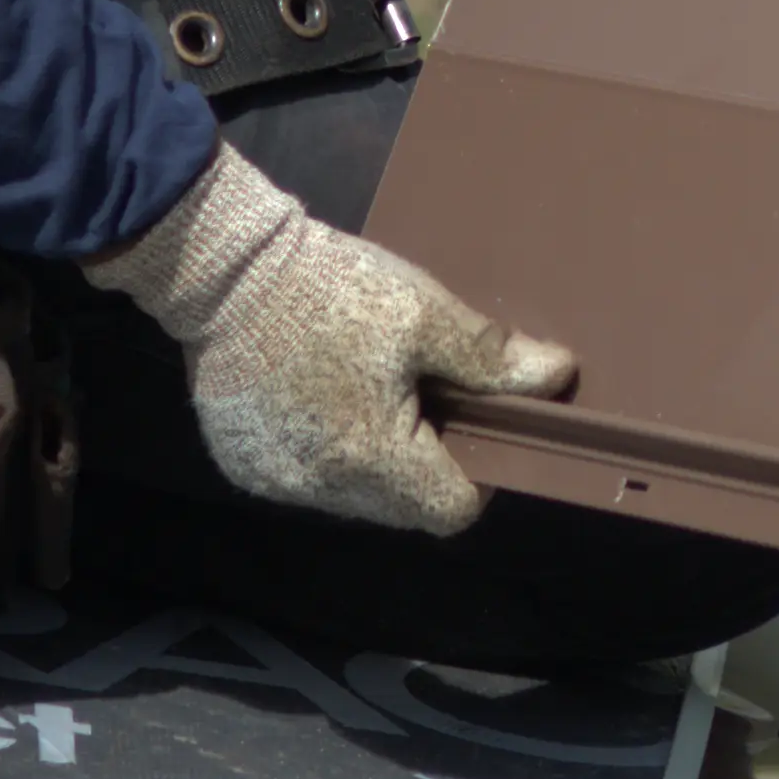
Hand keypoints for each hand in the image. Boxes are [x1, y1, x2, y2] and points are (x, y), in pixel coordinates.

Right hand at [85, 141, 553, 536]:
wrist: (221, 268)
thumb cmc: (329, 288)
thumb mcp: (422, 312)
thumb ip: (490, 357)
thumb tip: (557, 376)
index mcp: (372, 459)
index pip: (451, 510)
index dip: (475, 472)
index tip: (471, 423)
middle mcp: (320, 488)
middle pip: (402, 508)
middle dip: (423, 462)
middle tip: (417, 393)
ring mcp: (275, 482)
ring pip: (353, 496)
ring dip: (370, 459)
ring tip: (365, 389)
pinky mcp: (241, 466)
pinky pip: (304, 478)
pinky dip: (321, 449)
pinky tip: (316, 396)